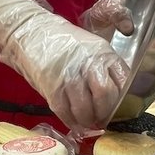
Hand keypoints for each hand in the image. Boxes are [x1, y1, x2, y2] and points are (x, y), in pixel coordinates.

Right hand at [0, 0, 129, 131]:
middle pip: (106, 95)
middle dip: (105, 112)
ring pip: (85, 108)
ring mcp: (70, 75)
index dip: (123, 100)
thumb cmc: (62, 42)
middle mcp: (89, 63)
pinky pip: (65, 111)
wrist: (31, 31)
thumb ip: (103, 68)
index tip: (119, 109)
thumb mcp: (90, 48)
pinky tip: (73, 123)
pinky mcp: (52, 86)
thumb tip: (114, 98)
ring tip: (86, 122)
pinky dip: (71, 121)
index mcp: (103, 53)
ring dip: (87, 120)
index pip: (123, 81)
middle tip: (101, 119)